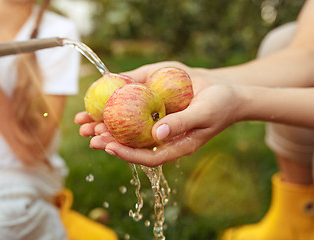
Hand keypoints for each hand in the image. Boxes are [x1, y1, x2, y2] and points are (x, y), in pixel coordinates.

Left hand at [74, 62, 238, 166]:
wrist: (227, 90)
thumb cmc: (221, 103)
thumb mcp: (204, 112)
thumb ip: (182, 123)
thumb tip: (156, 134)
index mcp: (177, 144)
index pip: (149, 156)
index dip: (128, 154)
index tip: (108, 146)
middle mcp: (165, 137)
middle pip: (134, 145)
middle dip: (110, 142)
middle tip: (90, 136)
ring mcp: (161, 124)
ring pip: (131, 130)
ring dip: (109, 126)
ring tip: (86, 123)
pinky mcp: (159, 110)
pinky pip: (136, 113)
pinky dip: (120, 109)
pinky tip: (105, 104)